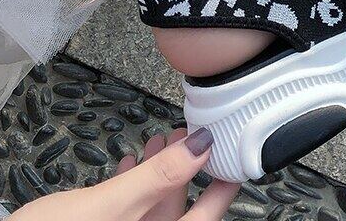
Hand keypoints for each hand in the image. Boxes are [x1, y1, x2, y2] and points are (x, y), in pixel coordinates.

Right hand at [9, 127, 238, 220]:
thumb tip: (201, 146)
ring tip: (162, 138)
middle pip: (177, 212)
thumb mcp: (109, 207)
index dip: (223, 190)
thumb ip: (158, 178)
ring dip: (159, 173)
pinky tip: (131, 162)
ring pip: (151, 208)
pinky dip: (133, 185)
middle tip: (192, 133)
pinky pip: (127, 212)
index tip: (237, 157)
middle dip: (184, 169)